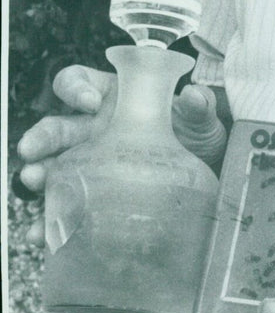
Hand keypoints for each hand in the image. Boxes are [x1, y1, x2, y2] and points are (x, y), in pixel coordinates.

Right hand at [16, 65, 226, 245]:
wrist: (205, 177)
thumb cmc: (196, 137)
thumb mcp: (201, 121)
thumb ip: (198, 107)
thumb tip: (193, 94)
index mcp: (113, 98)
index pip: (80, 81)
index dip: (76, 86)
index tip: (90, 102)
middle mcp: (93, 128)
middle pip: (56, 126)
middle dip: (41, 136)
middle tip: (31, 150)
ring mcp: (89, 163)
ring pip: (52, 164)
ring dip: (38, 172)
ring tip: (33, 182)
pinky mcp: (91, 195)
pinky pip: (62, 205)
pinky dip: (48, 218)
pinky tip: (39, 231)